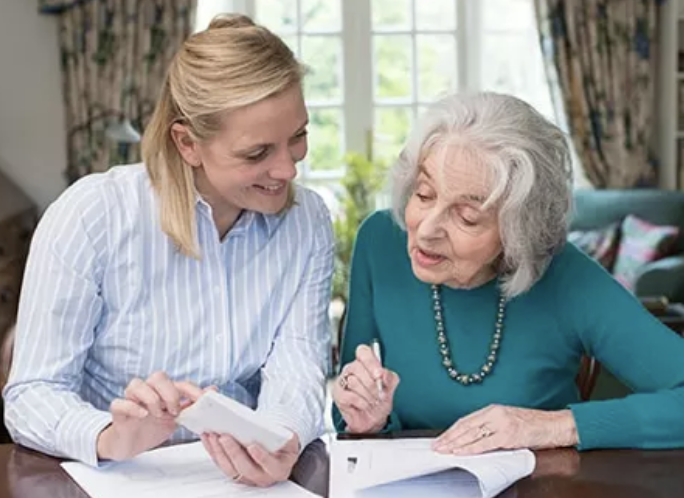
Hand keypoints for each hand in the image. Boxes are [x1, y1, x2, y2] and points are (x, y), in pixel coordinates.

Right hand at [97, 372, 206, 460]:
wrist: (130, 444)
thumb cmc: (153, 427)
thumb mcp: (175, 418)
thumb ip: (191, 405)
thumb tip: (212, 389)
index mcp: (163, 392)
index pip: (180, 383)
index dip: (192, 390)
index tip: (202, 401)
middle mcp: (147, 391)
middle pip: (158, 376)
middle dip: (170, 392)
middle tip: (174, 411)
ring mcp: (131, 400)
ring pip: (137, 383)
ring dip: (151, 398)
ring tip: (158, 415)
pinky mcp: (118, 412)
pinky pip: (119, 402)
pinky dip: (132, 406)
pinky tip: (143, 415)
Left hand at [201, 432, 299, 486]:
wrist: (278, 445)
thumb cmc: (282, 440)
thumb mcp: (287, 436)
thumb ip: (280, 434)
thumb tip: (263, 427)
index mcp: (279, 468)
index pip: (271, 466)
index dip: (261, 457)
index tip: (252, 446)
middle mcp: (263, 477)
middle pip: (246, 469)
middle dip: (233, 452)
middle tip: (225, 437)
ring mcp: (247, 477)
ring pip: (230, 469)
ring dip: (219, 451)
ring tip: (213, 435)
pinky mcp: (235, 473)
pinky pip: (222, 464)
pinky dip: (213, 451)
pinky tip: (209, 438)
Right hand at [332, 345, 399, 432]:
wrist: (373, 420)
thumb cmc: (379, 400)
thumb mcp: (390, 388)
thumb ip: (389, 377)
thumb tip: (383, 374)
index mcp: (365, 363)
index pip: (363, 352)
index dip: (370, 362)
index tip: (379, 374)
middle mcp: (352, 369)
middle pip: (357, 366)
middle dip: (371, 384)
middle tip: (379, 394)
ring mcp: (343, 380)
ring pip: (353, 381)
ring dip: (367, 395)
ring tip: (372, 401)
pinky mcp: (338, 394)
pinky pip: (349, 395)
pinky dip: (361, 403)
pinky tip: (364, 405)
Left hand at [433, 404, 578, 454]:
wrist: (555, 425)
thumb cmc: (534, 425)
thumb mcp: (508, 421)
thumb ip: (491, 427)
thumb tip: (472, 438)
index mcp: (493, 409)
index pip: (466, 420)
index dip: (452, 430)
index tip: (441, 438)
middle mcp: (495, 413)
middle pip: (465, 426)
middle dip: (449, 437)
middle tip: (436, 446)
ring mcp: (502, 423)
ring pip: (472, 434)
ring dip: (455, 443)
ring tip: (444, 450)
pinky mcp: (509, 435)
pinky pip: (485, 443)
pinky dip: (471, 448)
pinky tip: (461, 451)